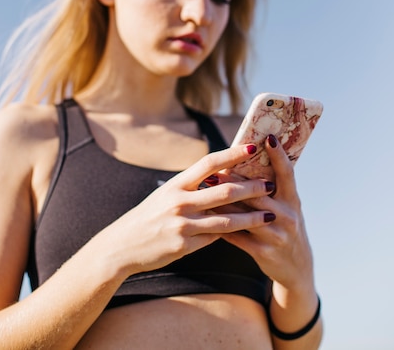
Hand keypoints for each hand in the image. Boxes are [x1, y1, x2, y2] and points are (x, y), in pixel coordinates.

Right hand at [105, 143, 277, 275]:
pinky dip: (232, 235)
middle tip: (271, 183)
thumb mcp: (166, 195)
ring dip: (252, 216)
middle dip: (252, 187)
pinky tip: (249, 234)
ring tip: (271, 214)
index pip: (208, 162)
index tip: (252, 146)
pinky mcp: (184, 246)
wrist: (122, 246)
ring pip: (226, 219)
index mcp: (176, 184)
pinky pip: (214, 239)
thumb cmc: (148, 217)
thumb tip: (221, 175)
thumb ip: (192, 187)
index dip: (231, 153)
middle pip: (224, 190)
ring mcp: (182, 225)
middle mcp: (179, 201)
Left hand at [221, 135, 314, 290]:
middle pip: (258, 193)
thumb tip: (245, 156)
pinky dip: (221, 226)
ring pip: (246, 215)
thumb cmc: (284, 225)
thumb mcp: (285, 205)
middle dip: (235, 181)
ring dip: (223, 203)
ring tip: (205, 191)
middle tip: (216, 170)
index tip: (268, 137)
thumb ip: (270, 186)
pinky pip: (238, 237)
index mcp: (293, 199)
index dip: (279, 155)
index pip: (287, 173)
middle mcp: (288, 215)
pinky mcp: (264, 252)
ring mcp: (277, 235)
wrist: (296, 267)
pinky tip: (206, 216)